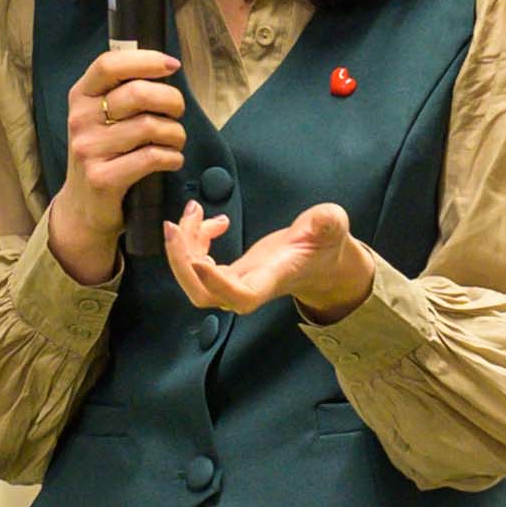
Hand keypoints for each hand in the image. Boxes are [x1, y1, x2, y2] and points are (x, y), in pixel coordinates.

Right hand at [44, 42, 191, 284]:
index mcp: (81, 96)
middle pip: (138, 93)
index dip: (146, 60)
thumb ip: (124, 92)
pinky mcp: (102, 178)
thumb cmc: (104, 154)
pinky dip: (172, 158)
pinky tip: (171, 160)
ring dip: (176, 134)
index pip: (110, 64)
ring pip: (151, 127)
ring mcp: (88, 149)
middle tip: (178, 113)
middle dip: (172, 101)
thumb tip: (166, 67)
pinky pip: (152, 157)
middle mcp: (80, 119)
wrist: (83, 206)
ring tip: (175, 141)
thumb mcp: (102, 118)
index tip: (172, 65)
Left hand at [163, 196, 375, 326]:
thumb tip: (324, 217)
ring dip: (183, 246)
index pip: (241, 295)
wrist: (321, 262)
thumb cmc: (325, 245)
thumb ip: (328, 222)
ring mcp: (236, 281)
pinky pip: (197, 265)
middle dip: (181, 264)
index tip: (199, 261)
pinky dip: (192, 240)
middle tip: (173, 226)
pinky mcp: (229, 272)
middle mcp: (250, 286)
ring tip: (194, 210)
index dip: (217, 284)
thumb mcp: (332, 227)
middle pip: (204, 295)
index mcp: (273, 279)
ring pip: (194, 279)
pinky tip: (207, 220)